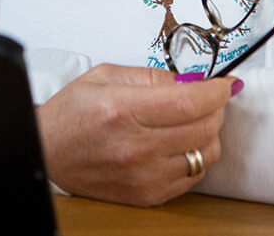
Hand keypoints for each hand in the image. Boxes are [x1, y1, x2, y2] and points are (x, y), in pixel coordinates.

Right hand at [36, 63, 237, 205]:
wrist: (46, 152)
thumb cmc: (71, 114)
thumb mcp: (105, 76)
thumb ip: (152, 76)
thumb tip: (192, 81)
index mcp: (123, 110)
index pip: (190, 102)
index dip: (218, 91)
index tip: (227, 83)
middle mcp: (136, 147)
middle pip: (204, 128)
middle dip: (215, 108)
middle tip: (207, 98)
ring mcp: (143, 177)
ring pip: (205, 155)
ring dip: (207, 134)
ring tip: (190, 122)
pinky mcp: (146, 196)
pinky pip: (192, 177)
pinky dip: (194, 157)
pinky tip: (178, 145)